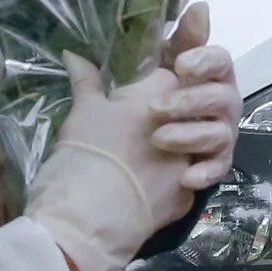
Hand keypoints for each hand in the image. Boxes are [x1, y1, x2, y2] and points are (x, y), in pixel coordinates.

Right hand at [25, 38, 240, 270]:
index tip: (172, 61)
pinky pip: (188, 179)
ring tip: (150, 153)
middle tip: (151, 118)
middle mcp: (190, 120)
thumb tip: (74, 54)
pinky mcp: (190, 194)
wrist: (90, 217)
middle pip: (193, 105)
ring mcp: (193, 159)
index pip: (179, 66)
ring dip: (179, 145)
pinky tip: (151, 184)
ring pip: (197, 144)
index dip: (174, 65)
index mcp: (164, 91)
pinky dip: (172, 179)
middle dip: (178, 108)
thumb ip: (87, 80)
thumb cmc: (85, 152)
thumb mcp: (83, 110)